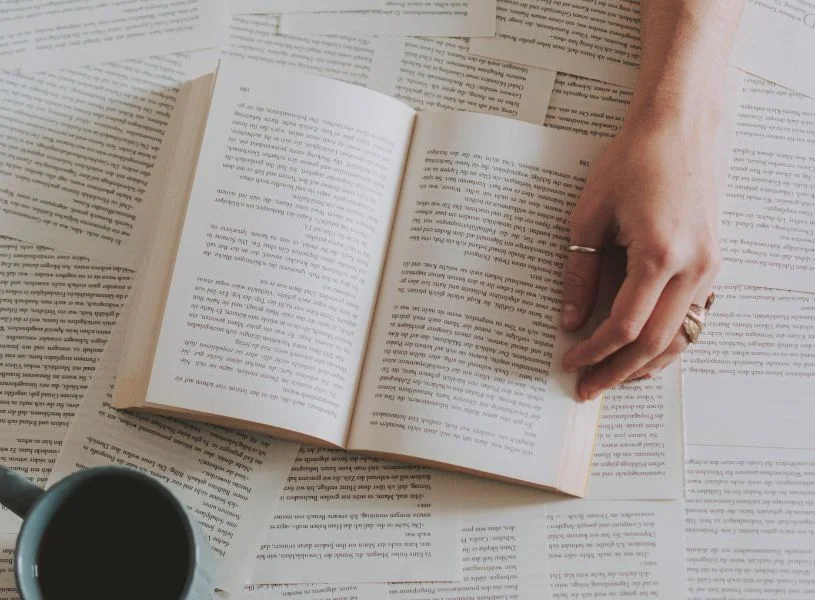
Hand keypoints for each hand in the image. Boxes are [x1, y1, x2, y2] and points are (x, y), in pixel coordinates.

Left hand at [560, 113, 720, 400]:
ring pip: (681, 338)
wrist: (680, 128)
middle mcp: (693, 268)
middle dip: (617, 371)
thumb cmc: (632, 162)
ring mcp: (710, 268)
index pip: (625, 326)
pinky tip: (642, 348)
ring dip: (645, 364)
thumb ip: (580, 273)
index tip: (570, 361)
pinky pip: (693, 318)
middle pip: (655, 343)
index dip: (594, 351)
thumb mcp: (590, 217)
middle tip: (587, 388)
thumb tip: (571, 319)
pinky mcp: (713, 263)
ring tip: (613, 376)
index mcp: (659, 255)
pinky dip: (667, 341)